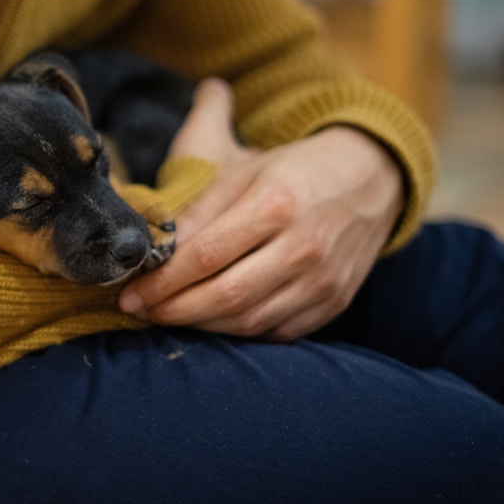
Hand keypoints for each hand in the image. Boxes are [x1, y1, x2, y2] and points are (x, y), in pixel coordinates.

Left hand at [118, 78, 403, 341]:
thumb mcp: (245, 171)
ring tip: (167, 316)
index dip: (163, 280)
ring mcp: (322, 281)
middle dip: (173, 310)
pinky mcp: (333, 303)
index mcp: (276, 205)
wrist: (372, 179)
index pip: (206, 255)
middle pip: (225, 296)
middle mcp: (303, 248)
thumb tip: (155, 244)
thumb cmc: (294, 170)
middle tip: (139, 311)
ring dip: (200, 325)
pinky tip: (210, 322)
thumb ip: (200, 207)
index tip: (131, 291)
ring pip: (248, 321)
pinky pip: (276, 331)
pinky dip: (238, 332)